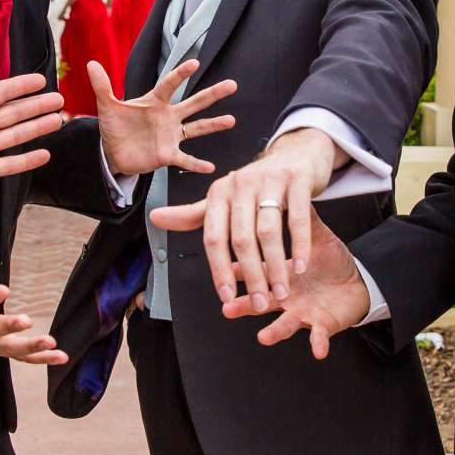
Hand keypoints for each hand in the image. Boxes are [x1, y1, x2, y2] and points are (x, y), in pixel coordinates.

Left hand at [0, 46, 67, 201]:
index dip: (19, 86)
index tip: (40, 79)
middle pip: (14, 113)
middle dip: (36, 106)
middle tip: (59, 99)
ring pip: (16, 136)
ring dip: (37, 128)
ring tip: (59, 120)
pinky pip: (7, 165)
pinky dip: (26, 161)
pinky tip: (44, 155)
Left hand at [92, 59, 237, 178]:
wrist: (114, 152)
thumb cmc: (115, 125)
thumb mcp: (107, 106)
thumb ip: (102, 86)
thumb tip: (91, 63)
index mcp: (155, 102)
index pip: (169, 85)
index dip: (180, 74)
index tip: (194, 63)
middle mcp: (168, 116)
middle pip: (193, 103)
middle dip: (212, 94)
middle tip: (232, 85)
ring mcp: (170, 136)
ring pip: (196, 128)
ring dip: (213, 125)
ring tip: (231, 119)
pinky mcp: (167, 154)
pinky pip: (185, 159)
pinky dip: (196, 164)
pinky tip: (211, 168)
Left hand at [150, 126, 341, 310]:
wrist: (295, 153)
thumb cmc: (257, 183)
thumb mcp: (224, 198)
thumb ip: (193, 214)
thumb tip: (154, 218)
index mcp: (218, 193)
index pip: (213, 238)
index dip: (219, 271)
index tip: (227, 298)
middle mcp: (240, 184)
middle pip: (241, 239)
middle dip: (251, 276)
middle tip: (261, 302)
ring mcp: (270, 179)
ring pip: (269, 232)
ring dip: (275, 267)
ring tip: (281, 291)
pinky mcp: (297, 178)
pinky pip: (298, 218)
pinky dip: (299, 245)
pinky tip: (300, 266)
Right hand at [194, 206, 367, 357]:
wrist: (357, 283)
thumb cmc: (328, 261)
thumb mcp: (313, 233)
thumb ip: (293, 212)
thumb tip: (275, 184)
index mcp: (276, 275)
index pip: (249, 274)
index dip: (234, 271)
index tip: (221, 267)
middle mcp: (284, 298)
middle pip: (259, 303)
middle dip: (246, 304)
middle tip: (228, 307)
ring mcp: (302, 314)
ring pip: (285, 324)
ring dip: (276, 331)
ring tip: (264, 337)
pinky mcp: (323, 324)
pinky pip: (321, 335)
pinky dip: (320, 342)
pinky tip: (318, 349)